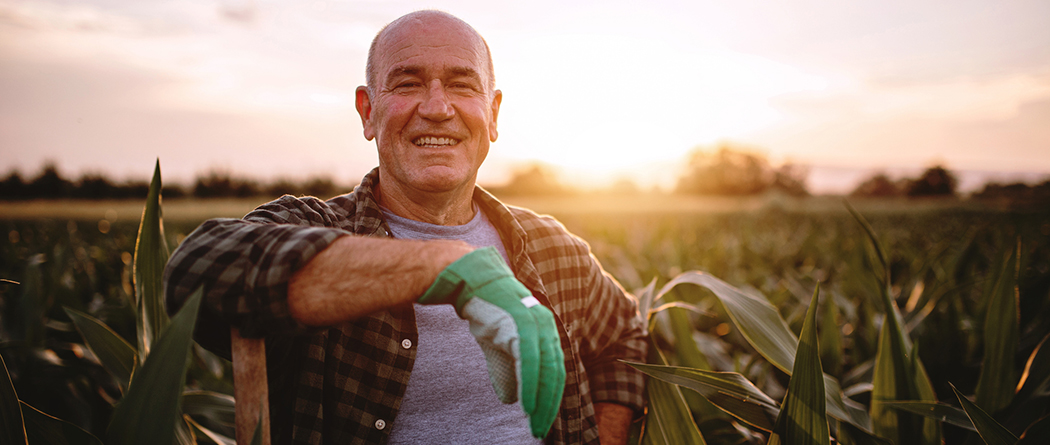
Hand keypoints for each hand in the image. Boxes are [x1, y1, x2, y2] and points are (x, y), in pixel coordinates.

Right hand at [418, 246, 565, 437]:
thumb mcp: (498, 346)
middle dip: (550, 405)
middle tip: (540, 429)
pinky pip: (530, 361)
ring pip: (545, 370)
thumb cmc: (485, 310)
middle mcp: (546, 326)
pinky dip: (530, 385)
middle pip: (555, 374)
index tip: (542, 419)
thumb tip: (511, 399)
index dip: (551, 397)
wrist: (469, 280)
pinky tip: (527, 404)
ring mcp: (535, 323)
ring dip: (542, 401)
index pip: (555, 371)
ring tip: (535, 422)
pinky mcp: (521, 323)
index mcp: (545, 330)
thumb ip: (507, 371)